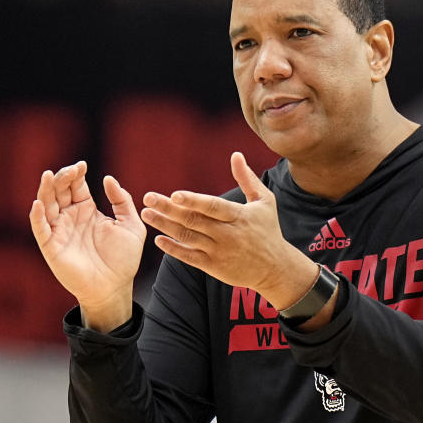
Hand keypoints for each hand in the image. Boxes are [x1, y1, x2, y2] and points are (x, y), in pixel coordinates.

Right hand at [30, 161, 146, 329]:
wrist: (115, 286)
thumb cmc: (123, 258)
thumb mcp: (131, 225)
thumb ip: (122, 201)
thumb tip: (108, 179)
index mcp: (87, 210)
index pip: (76, 186)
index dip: (76, 174)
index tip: (82, 165)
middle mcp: (70, 217)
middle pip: (59, 191)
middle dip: (62, 178)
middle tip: (70, 170)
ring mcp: (59, 231)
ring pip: (46, 205)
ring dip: (46, 190)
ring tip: (50, 176)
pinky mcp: (51, 246)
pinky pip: (40, 228)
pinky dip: (37, 216)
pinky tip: (39, 203)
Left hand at [140, 152, 317, 309]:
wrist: (275, 268)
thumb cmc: (268, 230)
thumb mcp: (264, 202)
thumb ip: (247, 178)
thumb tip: (236, 155)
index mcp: (239, 216)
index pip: (213, 207)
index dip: (193, 201)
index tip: (174, 194)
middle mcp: (228, 234)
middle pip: (194, 220)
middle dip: (169, 209)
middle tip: (148, 198)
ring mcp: (219, 251)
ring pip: (188, 237)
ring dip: (165, 226)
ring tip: (147, 214)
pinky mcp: (214, 267)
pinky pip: (189, 257)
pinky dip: (173, 249)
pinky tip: (159, 239)